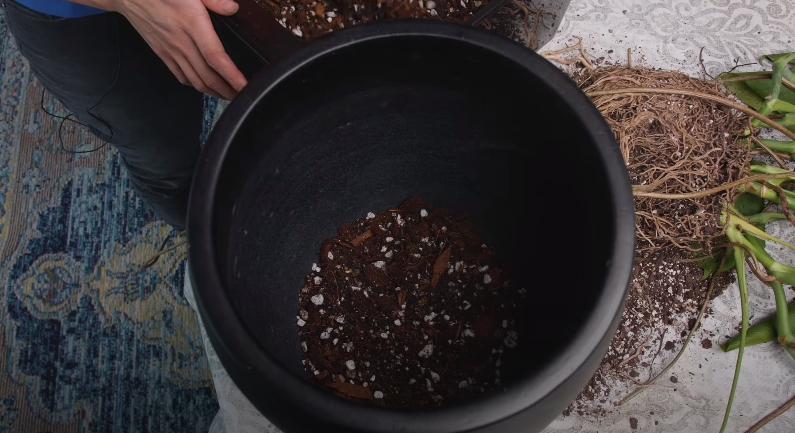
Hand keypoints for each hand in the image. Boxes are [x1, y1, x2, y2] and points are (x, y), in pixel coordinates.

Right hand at [112, 0, 247, 98]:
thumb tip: (232, 8)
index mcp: (193, 23)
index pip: (216, 58)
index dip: (232, 76)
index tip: (245, 87)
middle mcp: (182, 42)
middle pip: (208, 76)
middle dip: (228, 91)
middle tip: (242, 96)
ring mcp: (170, 50)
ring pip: (195, 80)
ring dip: (213, 92)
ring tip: (228, 96)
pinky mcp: (162, 53)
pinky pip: (180, 75)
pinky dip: (195, 84)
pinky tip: (204, 86)